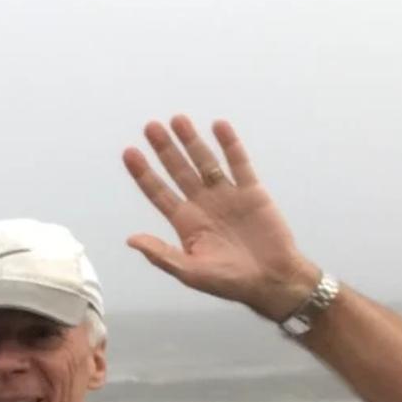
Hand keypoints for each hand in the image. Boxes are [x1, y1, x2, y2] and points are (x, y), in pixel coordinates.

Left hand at [122, 117, 319, 319]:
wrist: (273, 280)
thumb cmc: (230, 282)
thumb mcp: (191, 272)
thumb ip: (162, 254)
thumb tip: (131, 239)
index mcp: (186, 223)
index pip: (159, 192)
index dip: (144, 173)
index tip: (129, 153)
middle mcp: (203, 204)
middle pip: (178, 171)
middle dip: (165, 149)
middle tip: (151, 127)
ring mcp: (227, 196)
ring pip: (205, 162)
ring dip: (192, 141)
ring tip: (177, 119)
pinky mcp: (251, 192)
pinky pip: (239, 163)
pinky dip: (230, 145)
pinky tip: (218, 126)